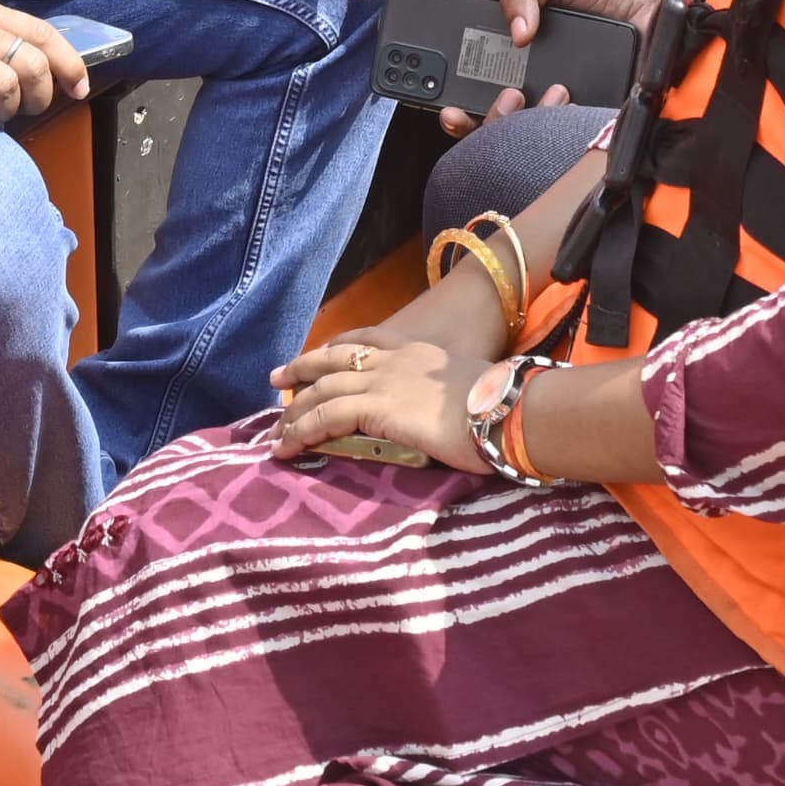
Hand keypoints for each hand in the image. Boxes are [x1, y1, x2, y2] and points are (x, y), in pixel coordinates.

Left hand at [271, 322, 486, 472]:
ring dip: (296, 411)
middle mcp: (396, 359)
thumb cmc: (502, 408)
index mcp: (419, 352)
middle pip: (334, 358)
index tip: (317, 354)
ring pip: (324, 390)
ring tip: (276, 431)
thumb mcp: (471, 390)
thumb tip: (444, 416)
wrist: (507, 409)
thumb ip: (446, 397)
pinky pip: (327, 416)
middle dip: (302, 368)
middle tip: (278, 379)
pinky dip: (303, 431)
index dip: (337, 347)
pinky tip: (289, 446)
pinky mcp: (376, 407)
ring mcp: (384, 381)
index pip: (367, 339)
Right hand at [438, 0, 677, 136]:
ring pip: (529, 141)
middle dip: (490, 119)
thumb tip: (515, 33)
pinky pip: (572, 142)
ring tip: (552, 93)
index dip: (460, 111)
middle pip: (497, 127)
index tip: (453, 108)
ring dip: (525, 125)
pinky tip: (568, 105)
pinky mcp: (599, 120)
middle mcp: (539, 89)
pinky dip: (561, 131)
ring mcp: (569, 109)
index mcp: (521, 59)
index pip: (479, 96)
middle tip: (511, 94)